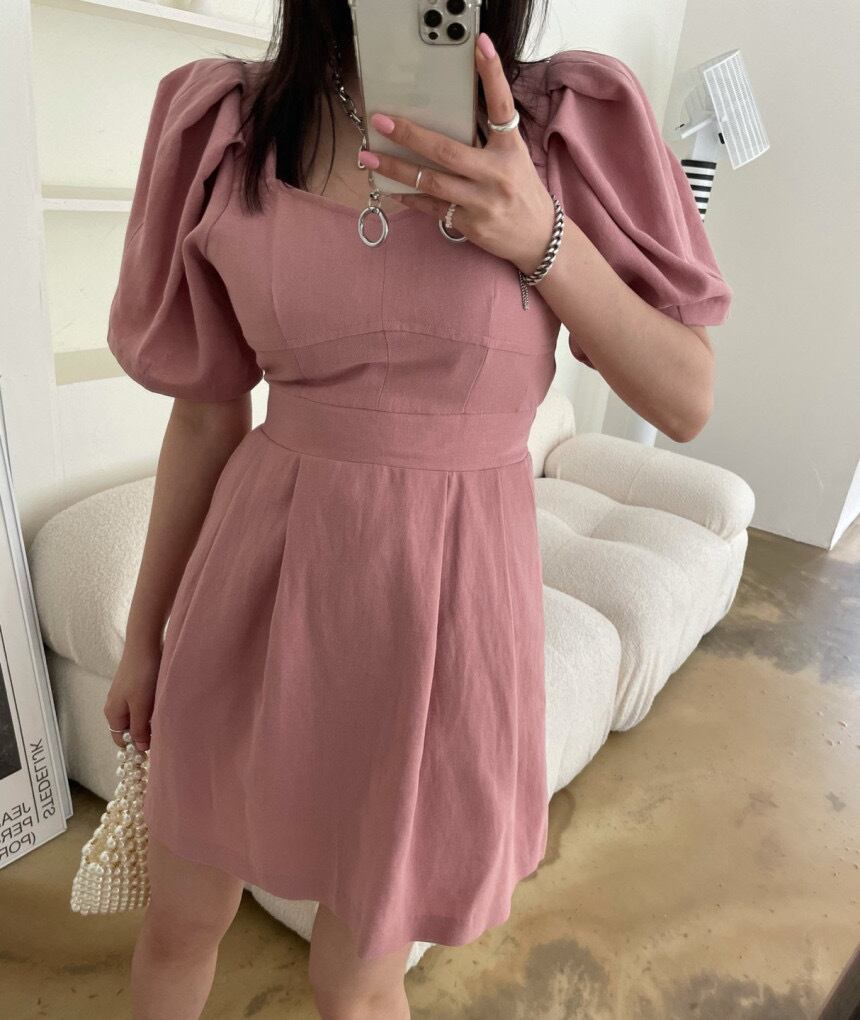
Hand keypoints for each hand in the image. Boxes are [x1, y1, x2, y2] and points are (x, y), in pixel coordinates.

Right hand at [103, 646, 160, 751]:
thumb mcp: (141, 706)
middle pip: (128, 729)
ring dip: (149, 720)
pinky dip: (151, 708)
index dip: (135, 746)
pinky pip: (141, 705)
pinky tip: (161, 704)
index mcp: (112, 713)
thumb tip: (139, 748)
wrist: (145, 645)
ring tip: (164, 718)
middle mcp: (115, 705)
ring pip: (137, 716)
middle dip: (144, 733)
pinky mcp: (134, 686)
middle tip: (162, 732)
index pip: (121, 740)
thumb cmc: (142, 676)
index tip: (153, 748)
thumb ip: (139, 728)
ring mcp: (124, 695)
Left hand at [358, 31, 556, 274]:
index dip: (492, 75)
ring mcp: (481, 201)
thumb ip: (488, 139)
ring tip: (369, 159)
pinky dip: (409, 196)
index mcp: (510, 150)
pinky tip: (389, 187)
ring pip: (431, 181)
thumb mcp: (514, 159)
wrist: (538, 236)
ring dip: (396, 169)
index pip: (502, 106)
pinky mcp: (470, 224)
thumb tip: (447, 119)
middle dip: (410, 135)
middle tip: (380, 122)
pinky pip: (431, 207)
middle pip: (446, 151)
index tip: (480, 45)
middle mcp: (496, 174)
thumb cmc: (521, 192)